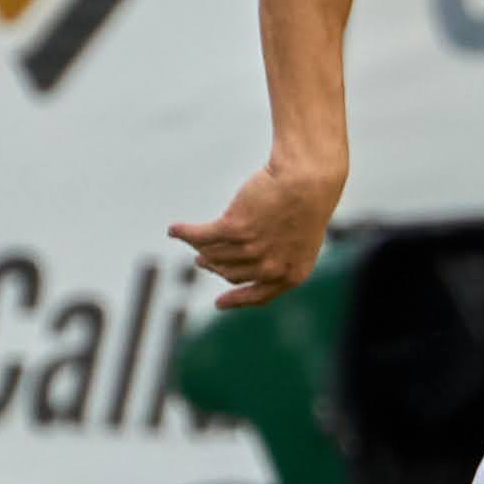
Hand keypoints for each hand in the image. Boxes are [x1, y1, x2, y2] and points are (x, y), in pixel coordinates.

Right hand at [169, 156, 344, 309]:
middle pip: (230, 272)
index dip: (236, 301)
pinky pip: (201, 236)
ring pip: (215, 254)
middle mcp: (270, 268)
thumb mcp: (302, 239)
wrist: (309, 179)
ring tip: (191, 240)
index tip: (219, 304)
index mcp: (291, 275)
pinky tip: (174, 230)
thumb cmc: (308, 202)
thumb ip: (280, 257)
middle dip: (214, 266)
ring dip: (199, 248)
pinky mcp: (235, 229)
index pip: (258, 296)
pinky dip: (184, 233)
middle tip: (202, 259)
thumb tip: (243, 265)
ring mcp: (252, 250)